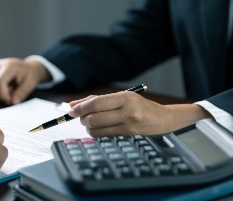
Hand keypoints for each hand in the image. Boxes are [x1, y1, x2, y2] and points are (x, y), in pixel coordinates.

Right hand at [0, 58, 50, 103]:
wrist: (28, 68)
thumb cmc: (29, 75)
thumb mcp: (29, 84)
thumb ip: (21, 93)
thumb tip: (12, 102)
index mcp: (9, 66)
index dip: (2, 94)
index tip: (10, 101)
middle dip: (1, 97)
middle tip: (12, 99)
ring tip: (9, 94)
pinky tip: (5, 92)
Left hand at [68, 91, 211, 136]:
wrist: (162, 118)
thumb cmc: (138, 105)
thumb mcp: (120, 97)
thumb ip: (96, 100)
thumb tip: (73, 105)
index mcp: (125, 97)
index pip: (96, 103)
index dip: (80, 107)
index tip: (70, 110)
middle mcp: (127, 111)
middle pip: (94, 118)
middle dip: (82, 118)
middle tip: (81, 116)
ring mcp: (128, 125)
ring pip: (96, 129)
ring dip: (87, 126)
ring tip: (90, 121)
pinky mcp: (127, 135)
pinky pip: (103, 135)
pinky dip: (95, 131)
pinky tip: (99, 126)